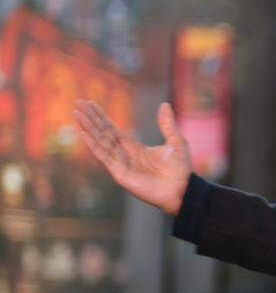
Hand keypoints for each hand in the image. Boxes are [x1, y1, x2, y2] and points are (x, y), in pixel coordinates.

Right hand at [74, 101, 191, 215]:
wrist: (181, 189)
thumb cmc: (180, 169)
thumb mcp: (175, 142)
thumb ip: (167, 124)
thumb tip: (164, 104)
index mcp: (135, 148)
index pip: (113, 129)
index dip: (102, 117)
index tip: (90, 104)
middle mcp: (125, 155)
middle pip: (103, 133)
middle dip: (91, 119)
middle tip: (78, 103)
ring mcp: (121, 164)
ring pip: (100, 142)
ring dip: (88, 128)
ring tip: (76, 114)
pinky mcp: (120, 174)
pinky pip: (104, 157)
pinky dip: (93, 145)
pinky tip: (83, 133)